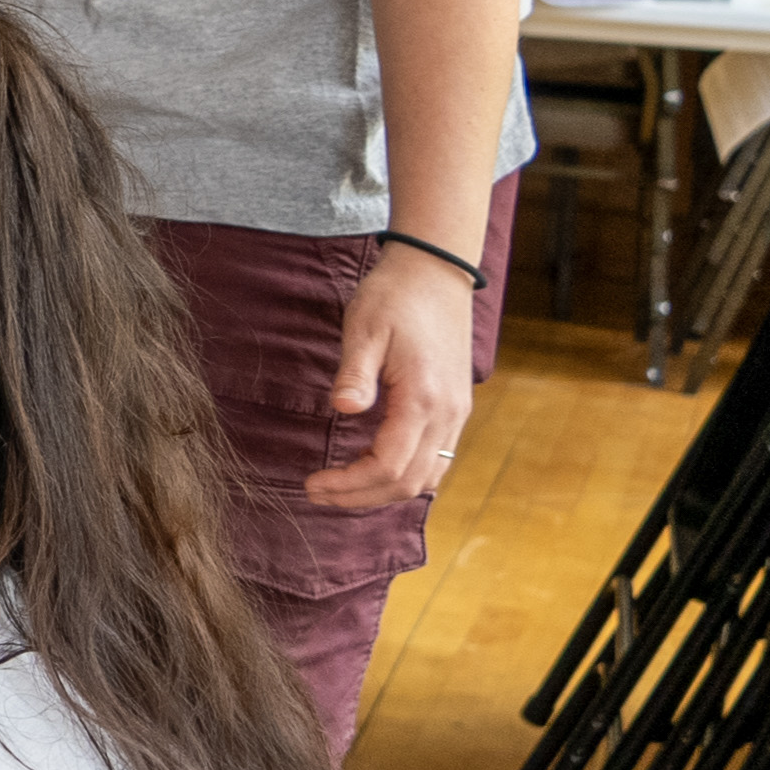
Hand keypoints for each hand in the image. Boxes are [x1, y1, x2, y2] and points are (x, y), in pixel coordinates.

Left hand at [307, 242, 478, 509]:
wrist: (436, 273)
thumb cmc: (394, 296)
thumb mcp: (365, 328)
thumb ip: (355, 372)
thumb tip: (342, 409)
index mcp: (424, 398)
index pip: (388, 465)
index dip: (349, 484)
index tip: (313, 483)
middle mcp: (448, 414)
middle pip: (409, 482)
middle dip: (361, 496)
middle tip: (316, 492)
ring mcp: (456, 414)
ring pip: (426, 477)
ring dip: (383, 491)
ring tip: (340, 488)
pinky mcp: (455, 409)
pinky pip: (435, 460)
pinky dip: (403, 474)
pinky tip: (370, 469)